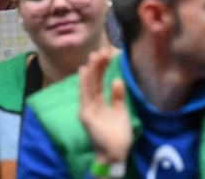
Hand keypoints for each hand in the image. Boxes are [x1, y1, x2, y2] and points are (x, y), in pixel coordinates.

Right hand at [78, 49, 131, 164]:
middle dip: (96, 66)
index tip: (106, 53)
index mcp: (98, 103)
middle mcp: (90, 104)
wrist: (116, 154)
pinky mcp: (86, 115)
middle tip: (100, 50)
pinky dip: (84, 83)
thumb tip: (116, 80)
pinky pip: (85, 96)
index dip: (101, 68)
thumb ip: (117, 97)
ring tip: (94, 56)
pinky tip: (85, 71)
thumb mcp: (120, 111)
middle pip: (93, 82)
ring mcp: (87, 109)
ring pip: (88, 86)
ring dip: (91, 71)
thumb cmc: (118, 135)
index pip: (99, 82)